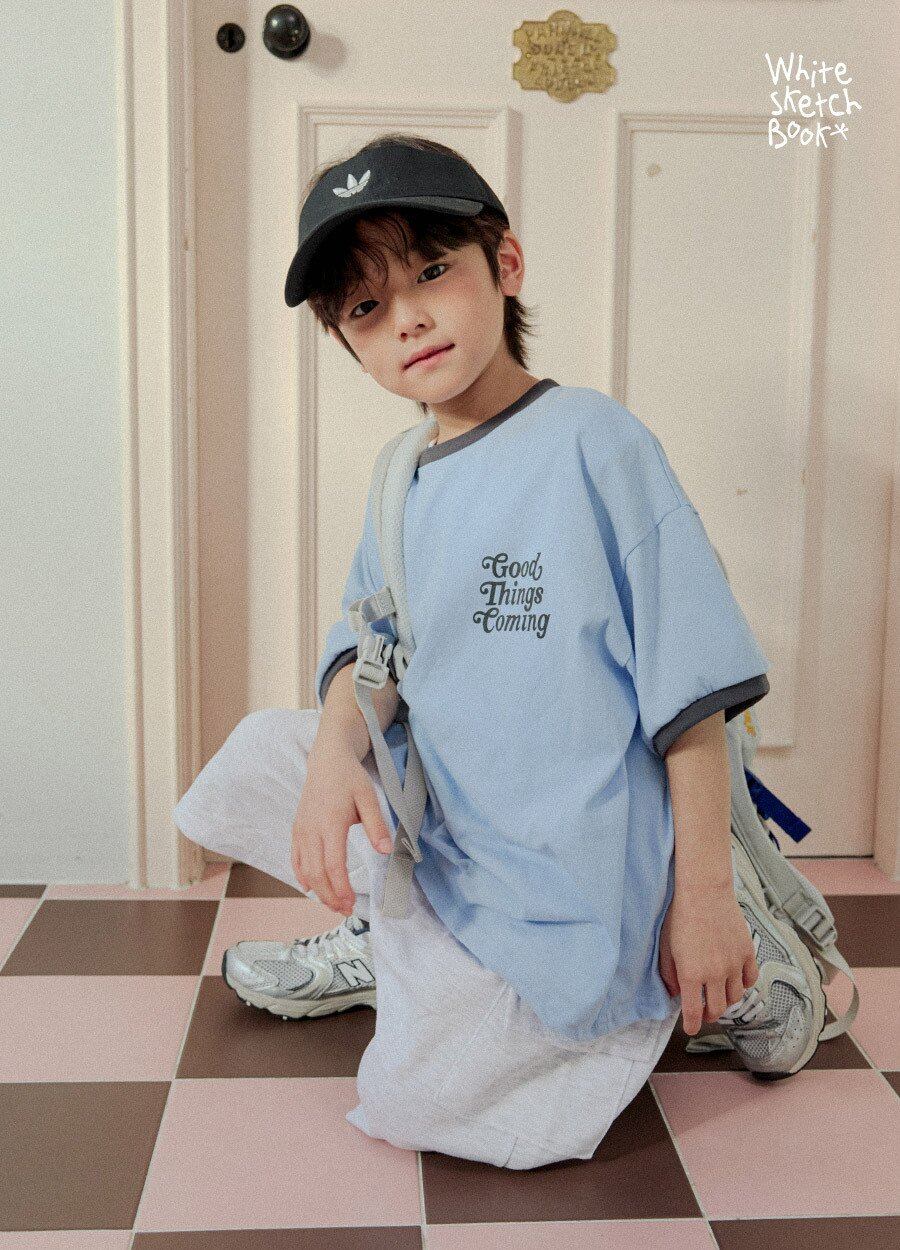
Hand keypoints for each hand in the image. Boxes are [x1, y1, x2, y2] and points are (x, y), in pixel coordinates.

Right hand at [291, 750, 393, 914]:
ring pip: (304, 869)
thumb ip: (377, 825)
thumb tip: (386, 851)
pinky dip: (302, 876)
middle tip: (345, 911)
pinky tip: (310, 888)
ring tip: (333, 904)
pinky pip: (295, 858)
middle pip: (317, 873)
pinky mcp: (297, 829)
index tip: (352, 903)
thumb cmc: (349, 778)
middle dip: (330, 896)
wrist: (327, 761)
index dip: (341, 888)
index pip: (333, 865)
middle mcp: (311, 829)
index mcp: (330, 823)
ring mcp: (301, 830)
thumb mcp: (369, 797)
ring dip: (318, 891)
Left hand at [658, 885, 759, 1035]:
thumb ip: (669, 974)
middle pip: (717, 1009)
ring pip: (735, 997)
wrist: (704, 891)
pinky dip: (743, 985)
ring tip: (718, 995)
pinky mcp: (747, 953)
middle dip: (709, 1016)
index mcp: (691, 974)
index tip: (691, 1028)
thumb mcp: (666, 946)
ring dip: (725, 1001)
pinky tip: (735, 980)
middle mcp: (715, 973)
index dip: (692, 1025)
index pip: (693, 1012)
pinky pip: (750, 979)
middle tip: (704, 1013)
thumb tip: (675, 993)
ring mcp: (733, 964)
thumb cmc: (681, 915)